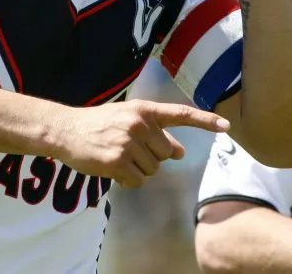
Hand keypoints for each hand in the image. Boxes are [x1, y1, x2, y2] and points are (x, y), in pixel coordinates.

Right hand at [53, 100, 228, 187]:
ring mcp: (128, 143)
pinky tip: (113, 167)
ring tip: (118, 156)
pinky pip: (138, 180)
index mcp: (143, 110)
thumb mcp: (128, 120)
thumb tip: (180, 151)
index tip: (226, 127)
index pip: (180, 114)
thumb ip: (156, 133)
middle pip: (166, 153)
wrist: (65, 130)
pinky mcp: (117, 162)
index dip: (204, 121)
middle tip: (129, 149)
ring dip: (139, 169)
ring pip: (153, 169)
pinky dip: (128, 179)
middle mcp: (139, 124)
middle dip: (153, 156)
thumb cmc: (99, 124)